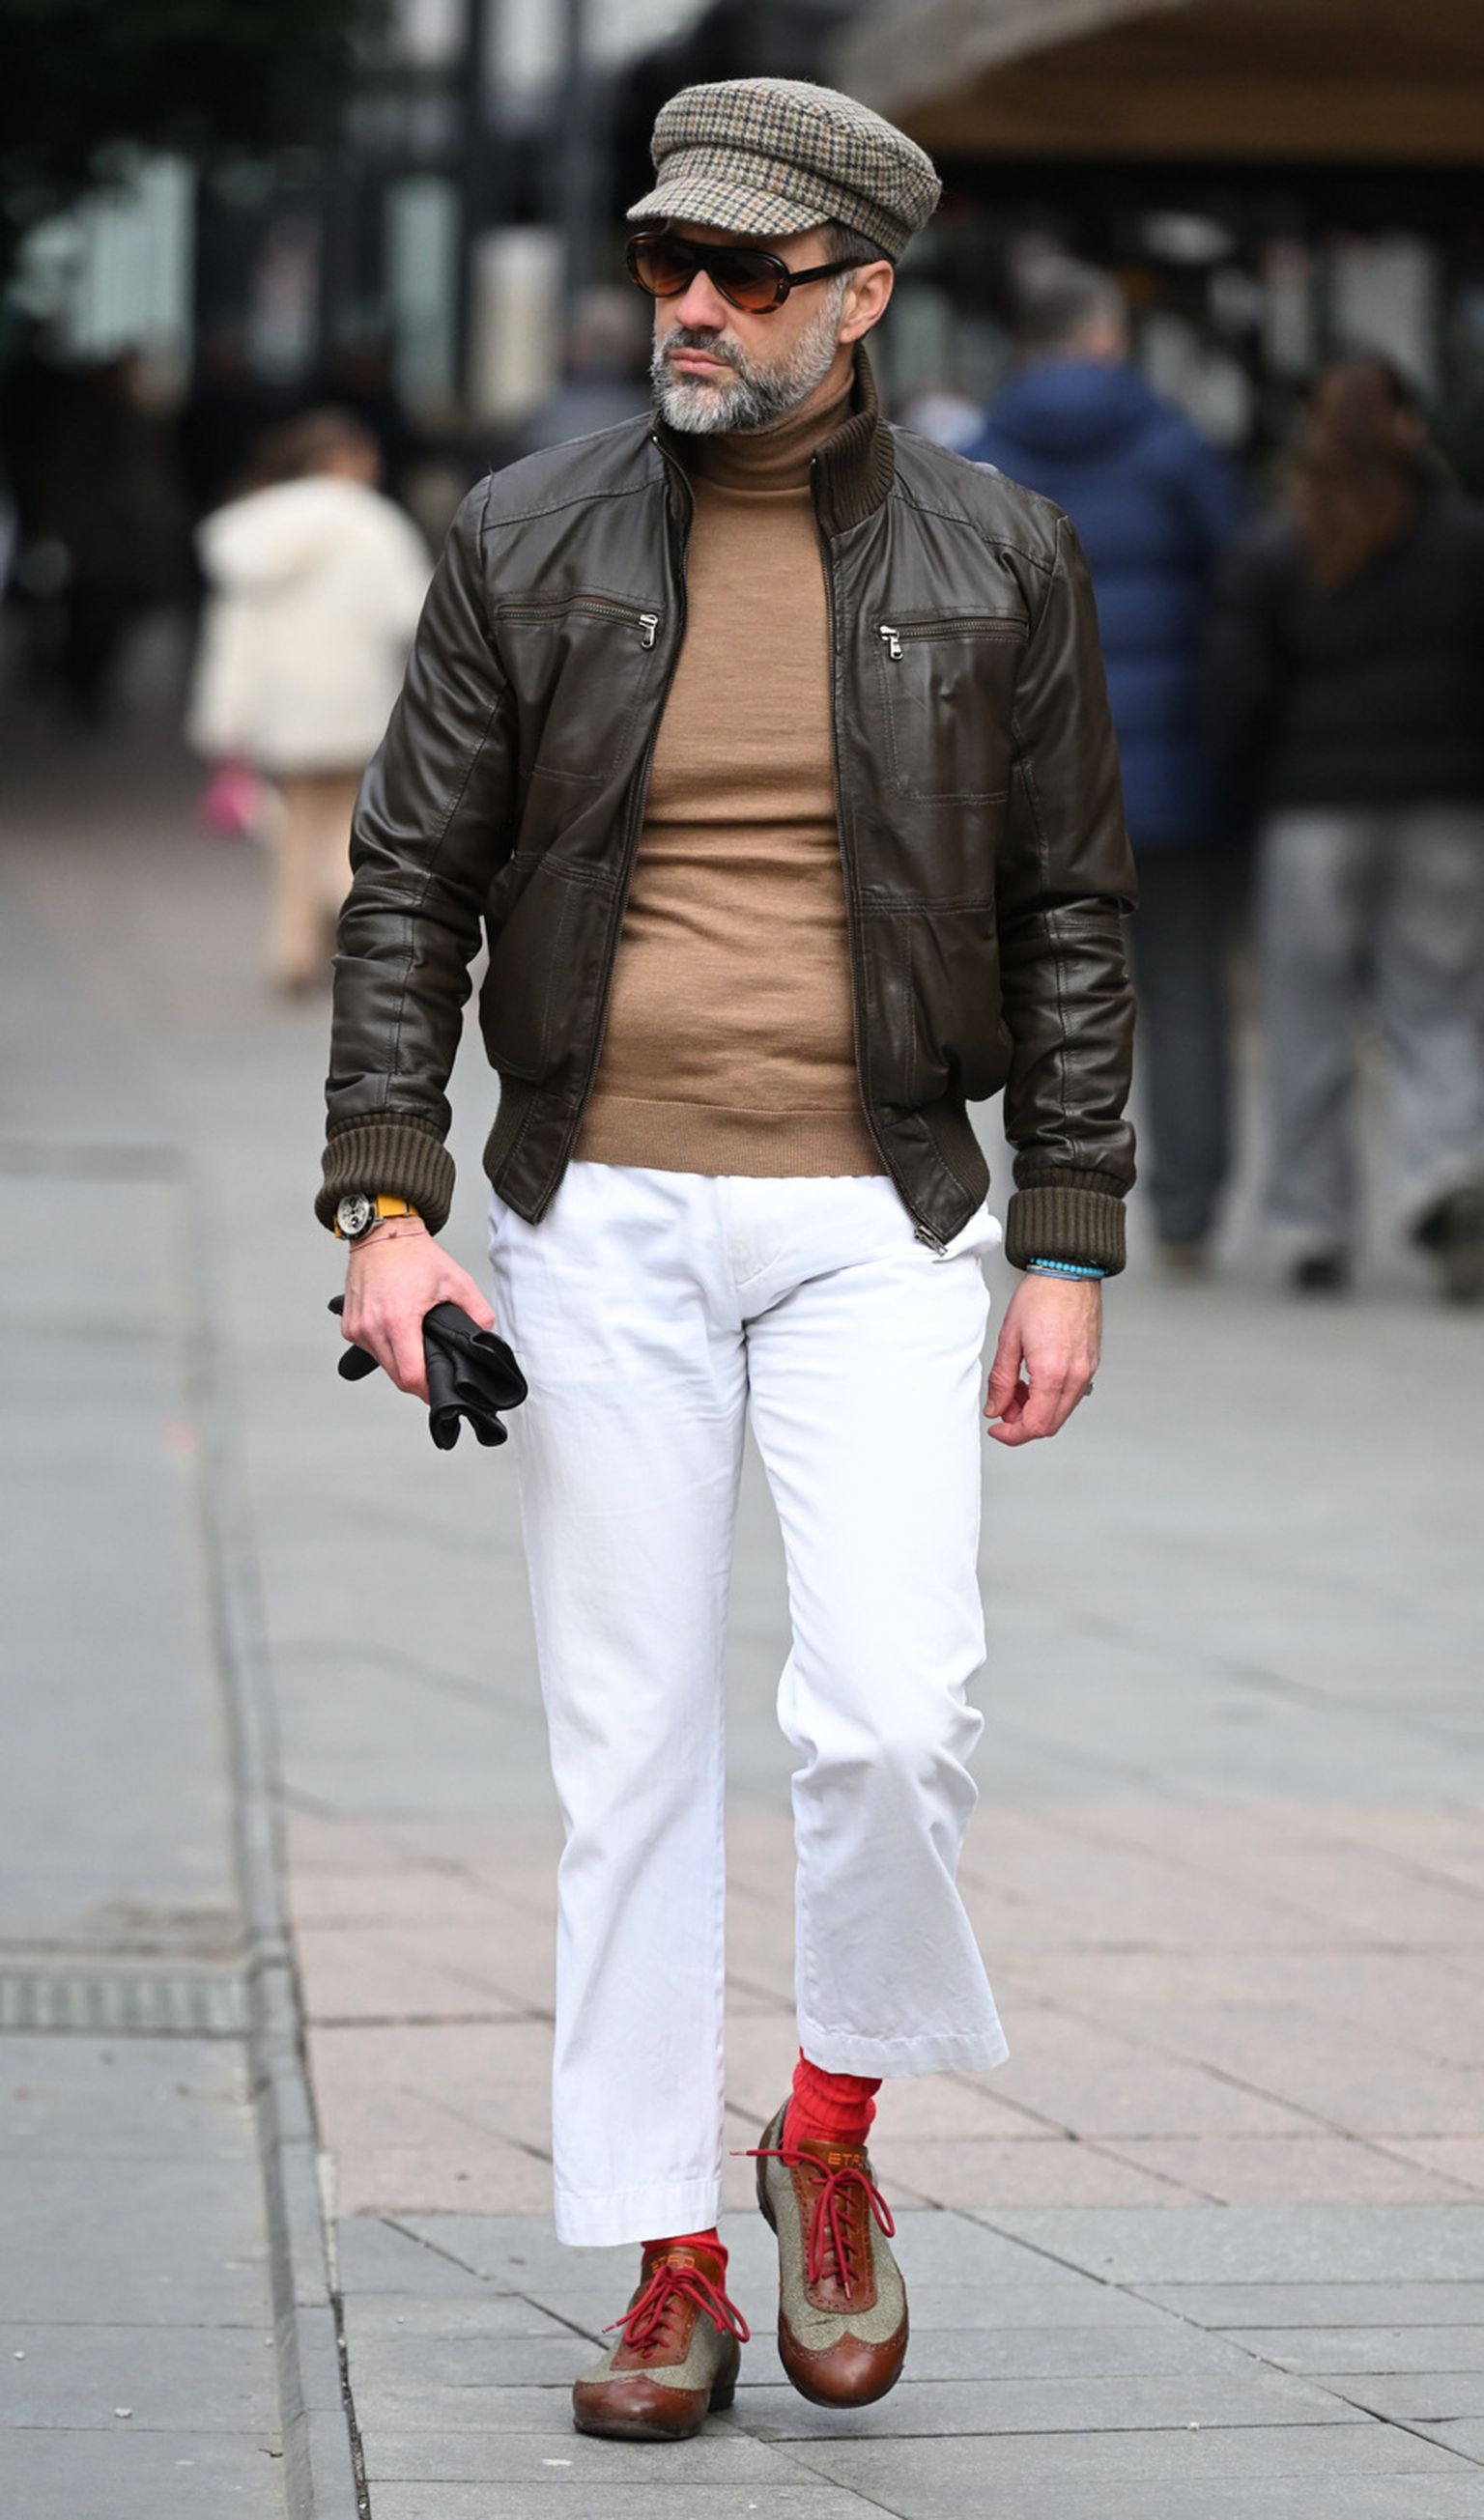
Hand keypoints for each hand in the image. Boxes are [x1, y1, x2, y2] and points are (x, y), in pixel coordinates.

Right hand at [340, 1227, 496, 1403]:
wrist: (382, 1235)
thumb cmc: (413, 1255)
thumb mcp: (457, 1281)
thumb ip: (478, 1313)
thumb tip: (486, 1337)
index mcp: (398, 1319)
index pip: (410, 1376)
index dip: (428, 1389)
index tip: (440, 1389)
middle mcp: (372, 1327)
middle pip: (396, 1377)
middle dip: (417, 1378)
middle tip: (434, 1368)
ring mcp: (357, 1328)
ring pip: (383, 1366)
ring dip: (400, 1364)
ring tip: (416, 1345)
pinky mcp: (349, 1326)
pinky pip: (370, 1351)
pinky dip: (386, 1350)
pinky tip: (398, 1334)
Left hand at [985, 1274, 1100, 1447]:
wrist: (1068, 1272)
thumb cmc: (1042, 1296)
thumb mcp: (1009, 1338)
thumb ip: (1001, 1380)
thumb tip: (996, 1407)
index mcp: (1052, 1372)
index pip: (1035, 1425)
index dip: (1012, 1435)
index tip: (998, 1430)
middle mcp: (1075, 1375)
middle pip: (1051, 1424)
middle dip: (1023, 1424)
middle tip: (1003, 1408)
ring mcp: (1087, 1371)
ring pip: (1061, 1412)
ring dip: (1036, 1410)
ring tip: (1017, 1388)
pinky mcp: (1091, 1364)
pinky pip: (1071, 1395)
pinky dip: (1050, 1397)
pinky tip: (1034, 1380)